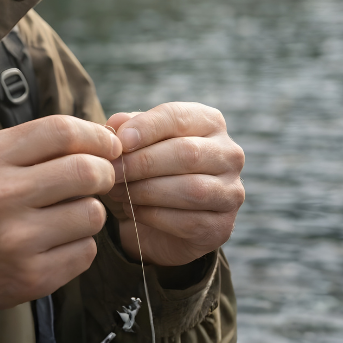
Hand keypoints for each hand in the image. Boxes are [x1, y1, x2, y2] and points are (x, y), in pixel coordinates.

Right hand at [0, 116, 121, 310]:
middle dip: (104, 173)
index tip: (108, 144)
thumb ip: (37, 144)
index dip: (95, 135)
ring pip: (92, 214)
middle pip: (85, 171)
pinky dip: (80, 245)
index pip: (61, 131)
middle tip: (100, 178)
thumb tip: (102, 140)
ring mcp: (17, 240)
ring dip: (90, 212)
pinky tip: (57, 243)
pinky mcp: (32, 276)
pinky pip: (85, 252)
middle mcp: (2, 197)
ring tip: (68, 214)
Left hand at [103, 103, 244, 266]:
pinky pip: (188, 222)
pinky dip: (154, 216)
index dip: (147, 127)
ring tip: (117, 191)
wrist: (159, 222)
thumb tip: (116, 125)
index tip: (121, 141)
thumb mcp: (136, 144)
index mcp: (209, 123)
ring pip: (191, 189)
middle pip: (187, 153)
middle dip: (142, 163)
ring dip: (146, 191)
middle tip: (111, 171)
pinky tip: (133, 211)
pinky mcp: (222, 226)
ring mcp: (230, 192)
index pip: (178, 117)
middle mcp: (228, 154)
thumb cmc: (149, 170)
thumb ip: (126, 129)